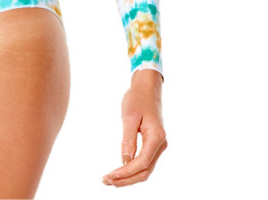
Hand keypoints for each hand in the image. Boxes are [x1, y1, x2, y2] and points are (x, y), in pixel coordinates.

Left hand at [101, 68, 167, 186]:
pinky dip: (133, 170)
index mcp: (156, 136)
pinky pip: (145, 162)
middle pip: (145, 171)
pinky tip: (120, 172)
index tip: (110, 175)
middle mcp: (161, 144)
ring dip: (129, 177)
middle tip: (107, 181)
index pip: (142, 162)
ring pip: (146, 169)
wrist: (147, 88)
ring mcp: (159, 145)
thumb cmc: (137, 98)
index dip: (126, 172)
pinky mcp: (154, 145)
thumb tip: (124, 161)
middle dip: (126, 179)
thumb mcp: (129, 116)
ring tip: (110, 180)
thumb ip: (128, 140)